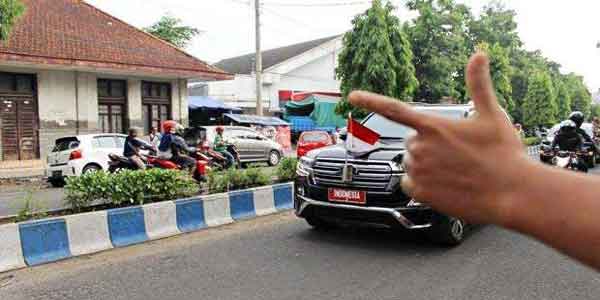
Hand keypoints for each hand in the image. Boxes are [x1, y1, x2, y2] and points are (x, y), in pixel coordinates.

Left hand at [349, 53, 528, 224]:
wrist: (512, 193)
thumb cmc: (503, 154)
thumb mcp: (491, 114)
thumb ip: (478, 84)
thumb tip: (479, 54)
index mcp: (432, 126)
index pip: (393, 109)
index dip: (371, 100)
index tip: (352, 95)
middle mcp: (420, 147)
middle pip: (411, 142)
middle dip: (428, 146)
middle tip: (455, 154)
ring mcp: (417, 171)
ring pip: (410, 163)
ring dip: (426, 165)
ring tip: (454, 171)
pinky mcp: (419, 193)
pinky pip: (409, 184)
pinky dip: (422, 184)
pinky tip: (444, 185)